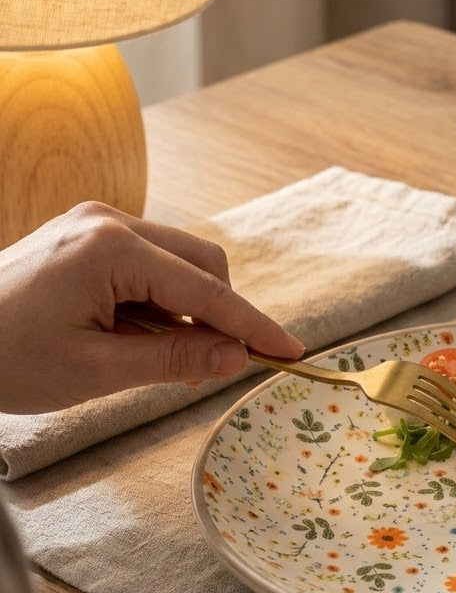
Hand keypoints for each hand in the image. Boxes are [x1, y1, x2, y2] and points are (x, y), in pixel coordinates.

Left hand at [0, 202, 304, 412]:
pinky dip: (162, 302)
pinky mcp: (90, 235)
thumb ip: (175, 359)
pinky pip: (152, 264)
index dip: (253, 326)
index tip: (291, 351)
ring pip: (181, 263)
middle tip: (214, 367)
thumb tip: (238, 357)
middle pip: (203, 264)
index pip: (206, 291)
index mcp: (110, 249)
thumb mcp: (96, 371)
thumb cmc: (5, 358)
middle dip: (220, 315)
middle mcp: (108, 221)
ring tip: (168, 359)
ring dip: (190, 311)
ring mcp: (97, 223)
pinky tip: (142, 336)